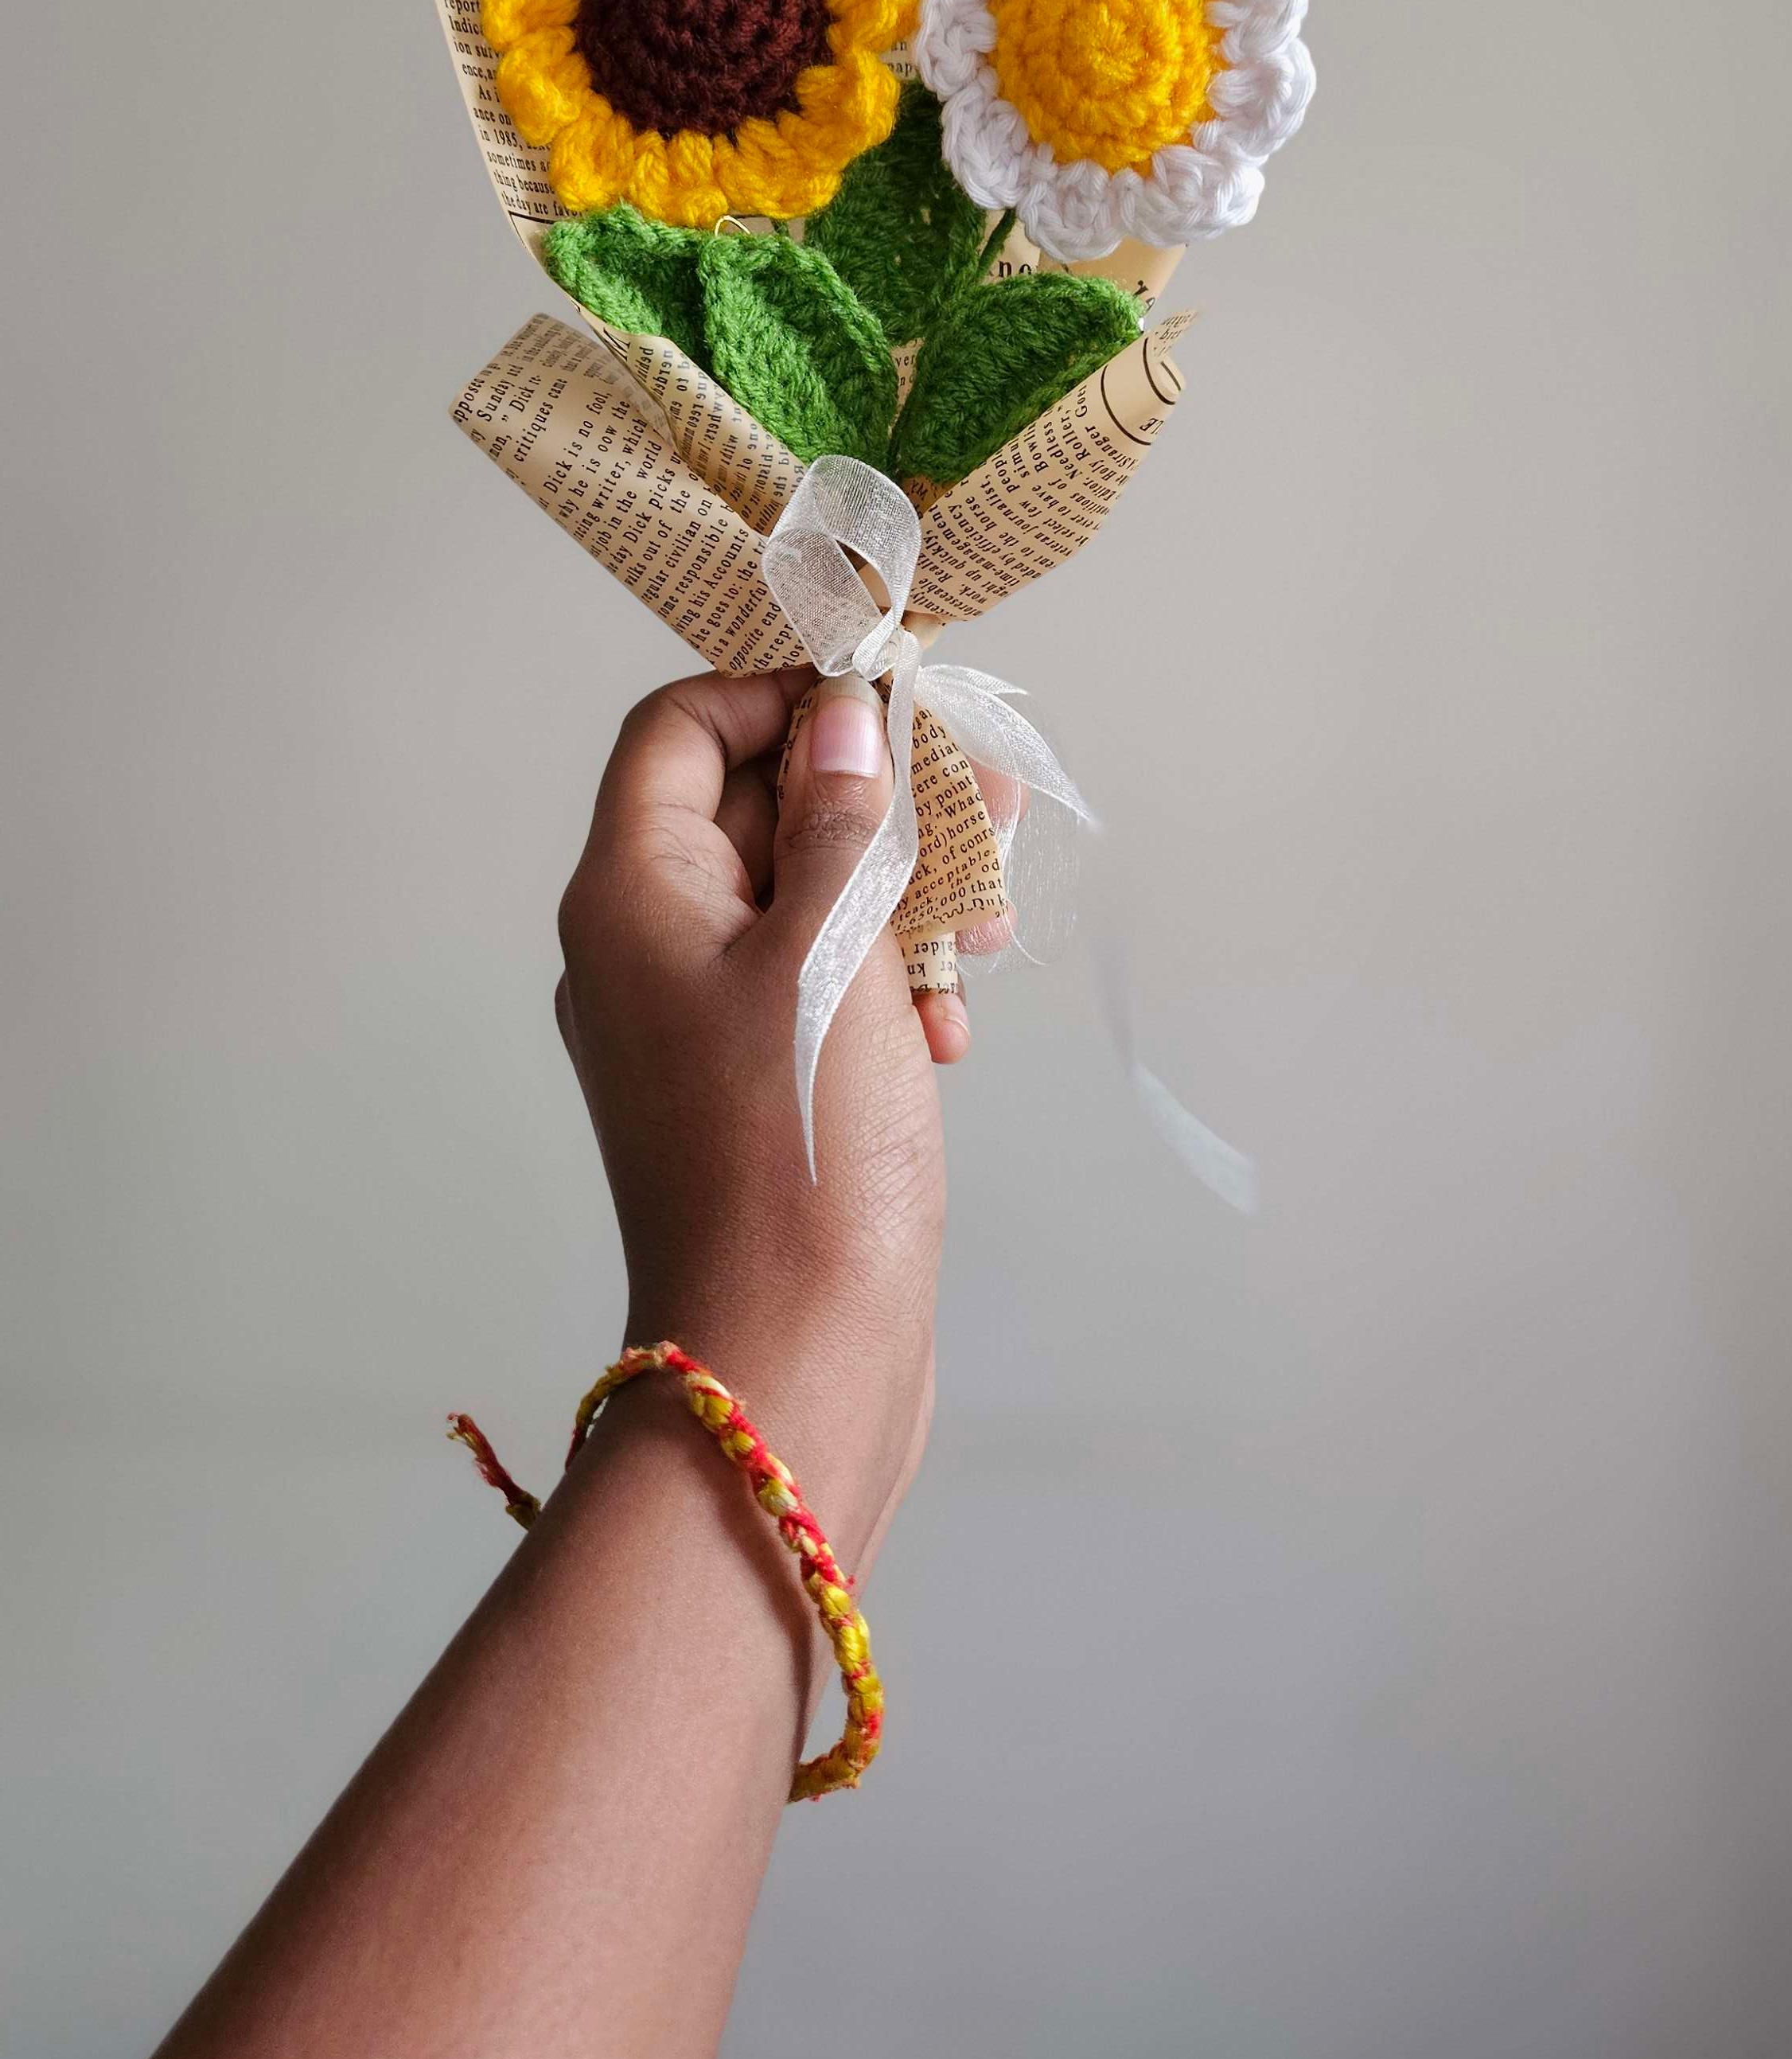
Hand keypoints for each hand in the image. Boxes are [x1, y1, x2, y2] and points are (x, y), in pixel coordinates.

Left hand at [554, 663, 947, 1567]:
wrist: (790, 1362)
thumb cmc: (796, 1149)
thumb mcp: (830, 953)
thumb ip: (841, 819)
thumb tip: (839, 712)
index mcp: (630, 892)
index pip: (681, 728)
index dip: (782, 696)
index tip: (891, 703)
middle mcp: (646, 943)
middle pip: (759, 806)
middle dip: (878, 801)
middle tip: (985, 809)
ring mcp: (701, 1019)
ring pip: (810, 897)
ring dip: (905, 897)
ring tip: (982, 939)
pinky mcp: (759, 1082)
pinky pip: (823, 985)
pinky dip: (892, 985)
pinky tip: (950, 1033)